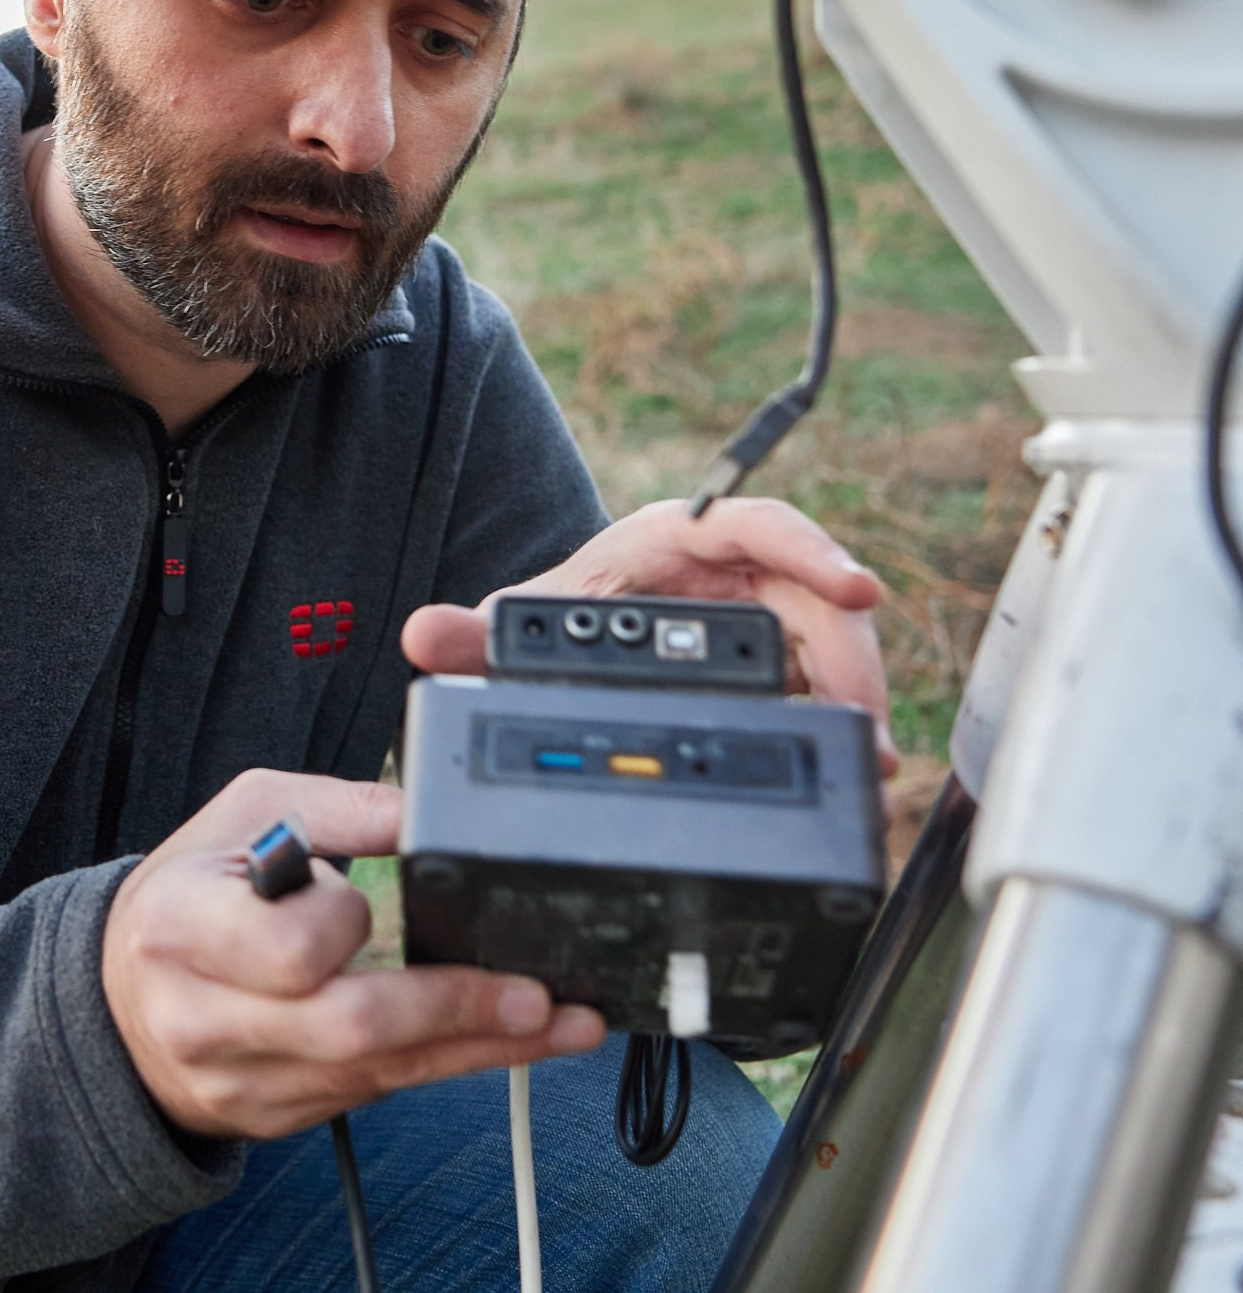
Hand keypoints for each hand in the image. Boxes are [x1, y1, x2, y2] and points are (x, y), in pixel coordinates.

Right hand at [102, 767, 602, 1140]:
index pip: (289, 950)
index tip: (360, 896)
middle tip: (534, 993)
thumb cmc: (191, 892)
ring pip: (378, 1075)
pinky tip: (506, 1043)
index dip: (343, 925)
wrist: (118, 999)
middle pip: (348, 1029)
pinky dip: (447, 1066)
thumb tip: (431, 810)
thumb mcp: (243, 816)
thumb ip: (338, 809)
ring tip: (560, 1023)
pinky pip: (375, 1095)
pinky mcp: (277, 1116)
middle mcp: (206, 1018)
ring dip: (480, 1049)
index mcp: (184, 929)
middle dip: (454, 1009)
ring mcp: (241, 1081)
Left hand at [401, 496, 897, 774]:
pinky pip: (827, 683)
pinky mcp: (784, 660)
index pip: (763, 526)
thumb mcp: (531, 614)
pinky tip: (857, 765)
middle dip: (851, 660)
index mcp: (686, 534)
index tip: (855, 588)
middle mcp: (740, 566)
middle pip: (818, 598)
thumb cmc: (571, 601)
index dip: (814, 552)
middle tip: (865, 725)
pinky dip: (845, 723)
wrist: (582, 631)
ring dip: (858, 702)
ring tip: (869, 762)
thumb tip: (423, 636)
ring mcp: (770, 612)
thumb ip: (477, 631)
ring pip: (835, 646)